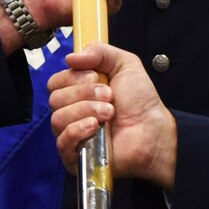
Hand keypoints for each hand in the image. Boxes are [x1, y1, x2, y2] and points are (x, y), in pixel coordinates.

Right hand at [48, 44, 177, 186]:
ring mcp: (72, 135)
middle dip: (84, 93)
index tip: (96, 77)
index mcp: (77, 92)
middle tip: (109, 96)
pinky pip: (62, 141)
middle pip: (55, 99)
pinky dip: (78, 130)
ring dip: (86, 110)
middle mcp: (71, 112)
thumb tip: (70, 57)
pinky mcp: (75, 156)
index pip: (55, 82)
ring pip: (58, 118)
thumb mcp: (125, 64)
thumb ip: (100, 51)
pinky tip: (95, 127)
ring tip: (109, 113)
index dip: (73, 77)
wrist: (153, 130)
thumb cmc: (140, 101)